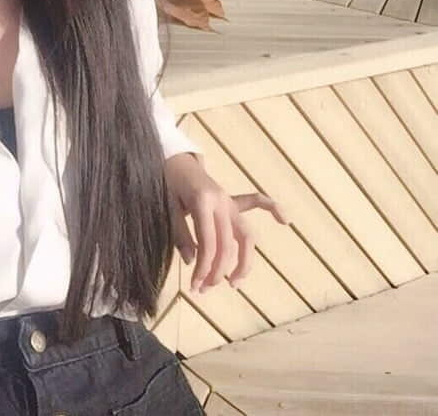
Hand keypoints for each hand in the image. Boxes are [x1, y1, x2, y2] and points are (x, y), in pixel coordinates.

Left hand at [163, 153, 288, 292]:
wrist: (172, 160)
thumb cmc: (166, 183)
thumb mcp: (165, 207)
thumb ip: (179, 233)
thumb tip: (192, 262)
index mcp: (202, 201)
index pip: (208, 242)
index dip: (204, 267)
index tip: (196, 285)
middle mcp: (220, 201)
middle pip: (228, 244)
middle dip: (218, 270)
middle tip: (204, 289)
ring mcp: (228, 201)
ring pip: (245, 234)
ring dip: (244, 261)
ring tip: (234, 283)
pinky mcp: (231, 201)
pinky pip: (255, 202)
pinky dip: (271, 209)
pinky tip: (285, 220)